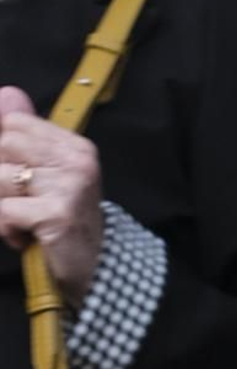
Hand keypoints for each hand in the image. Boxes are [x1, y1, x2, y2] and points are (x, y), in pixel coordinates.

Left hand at [0, 87, 104, 304]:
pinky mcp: (58, 214)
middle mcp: (76, 161)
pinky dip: (6, 228)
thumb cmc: (66, 226)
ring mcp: (69, 187)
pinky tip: (25, 237)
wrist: (95, 274)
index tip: (15, 178)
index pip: (13, 125)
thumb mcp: (50, 177)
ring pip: (1, 178)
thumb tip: (6, 94)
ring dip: (2, 206)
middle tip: (21, 203)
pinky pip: (5, 210)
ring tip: (23, 223)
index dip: (3, 153)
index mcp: (74, 146)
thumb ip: (26, 137)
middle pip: (4, 146)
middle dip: (1, 179)